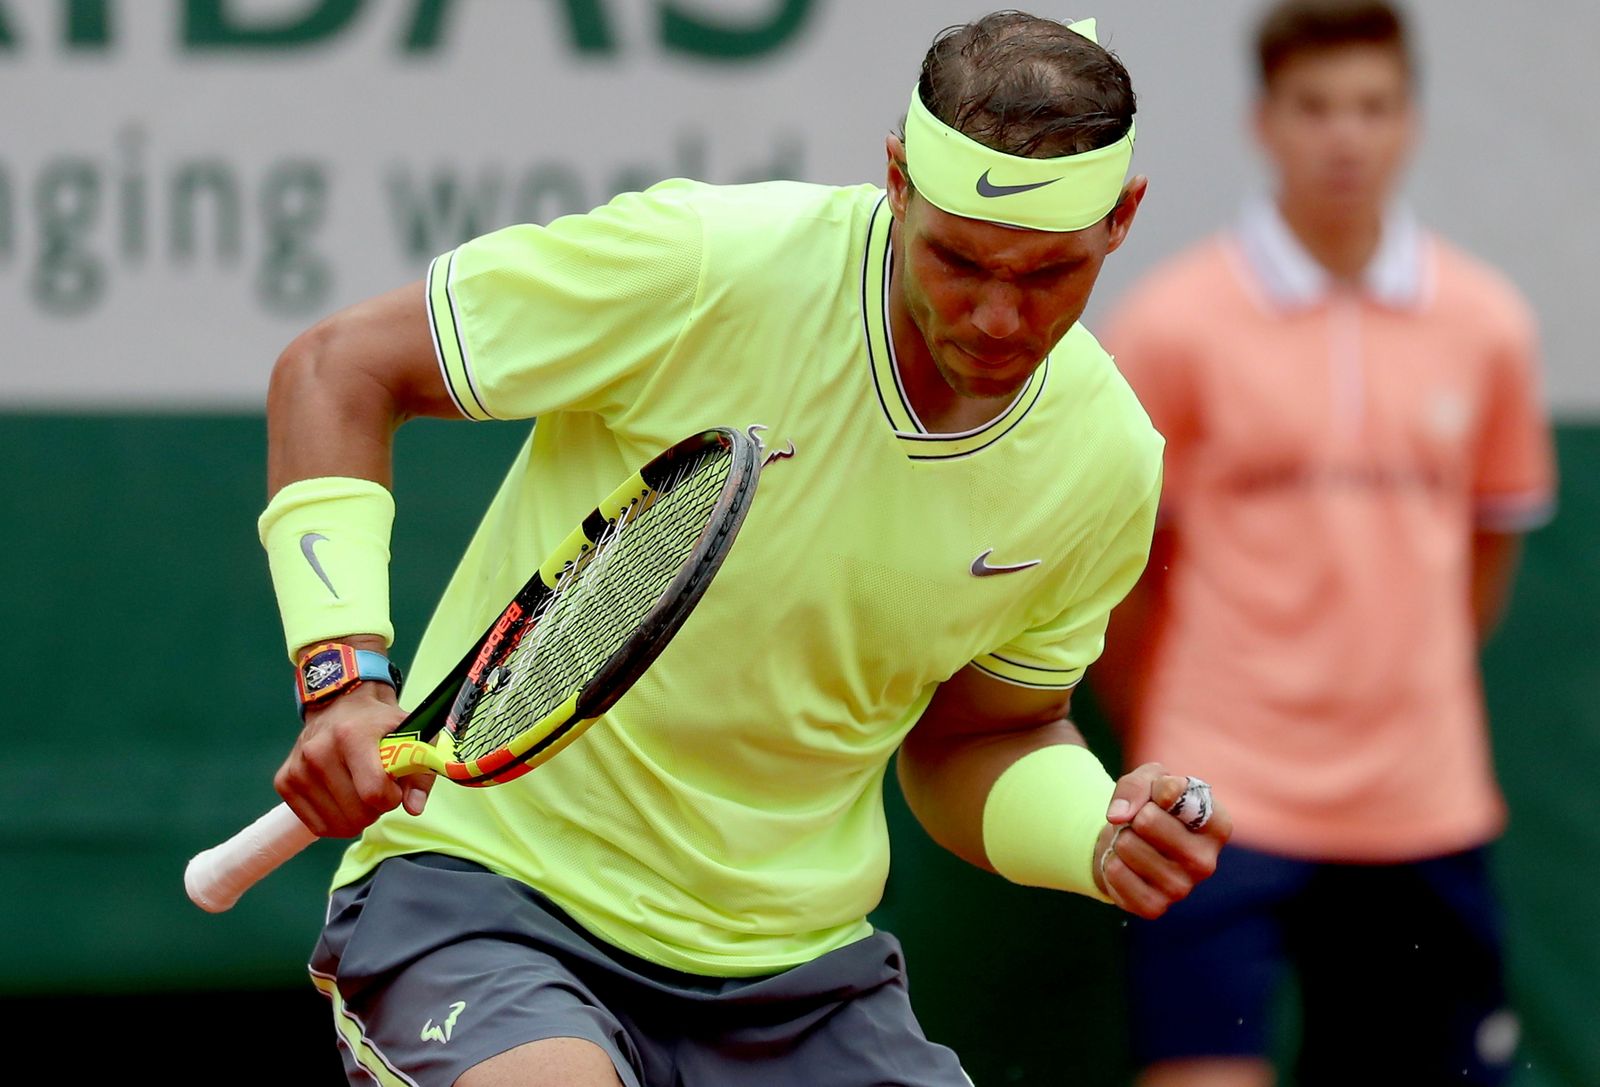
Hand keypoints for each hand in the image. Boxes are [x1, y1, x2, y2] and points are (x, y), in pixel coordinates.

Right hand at [273, 681, 429, 837]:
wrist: (340, 703)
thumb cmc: (380, 723)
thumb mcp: (411, 735)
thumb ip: (420, 771)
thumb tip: (414, 808)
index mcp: (352, 736)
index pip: (374, 791)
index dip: (392, 798)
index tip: (395, 787)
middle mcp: (318, 751)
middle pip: (357, 813)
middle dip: (376, 808)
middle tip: (377, 788)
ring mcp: (298, 768)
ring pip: (338, 824)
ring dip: (357, 816)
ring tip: (360, 790)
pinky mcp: (284, 781)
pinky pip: (317, 826)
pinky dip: (336, 821)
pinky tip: (342, 799)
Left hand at [1091, 762, 1230, 917]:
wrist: (1132, 843)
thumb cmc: (1151, 806)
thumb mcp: (1149, 780)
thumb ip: (1138, 784)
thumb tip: (1119, 815)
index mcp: (1218, 826)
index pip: (1181, 796)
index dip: (1159, 790)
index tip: (1160, 796)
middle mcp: (1206, 862)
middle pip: (1147, 820)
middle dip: (1134, 815)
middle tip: (1142, 823)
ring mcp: (1182, 889)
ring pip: (1126, 845)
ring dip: (1120, 837)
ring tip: (1134, 842)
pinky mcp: (1155, 907)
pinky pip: (1115, 872)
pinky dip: (1111, 861)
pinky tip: (1127, 864)